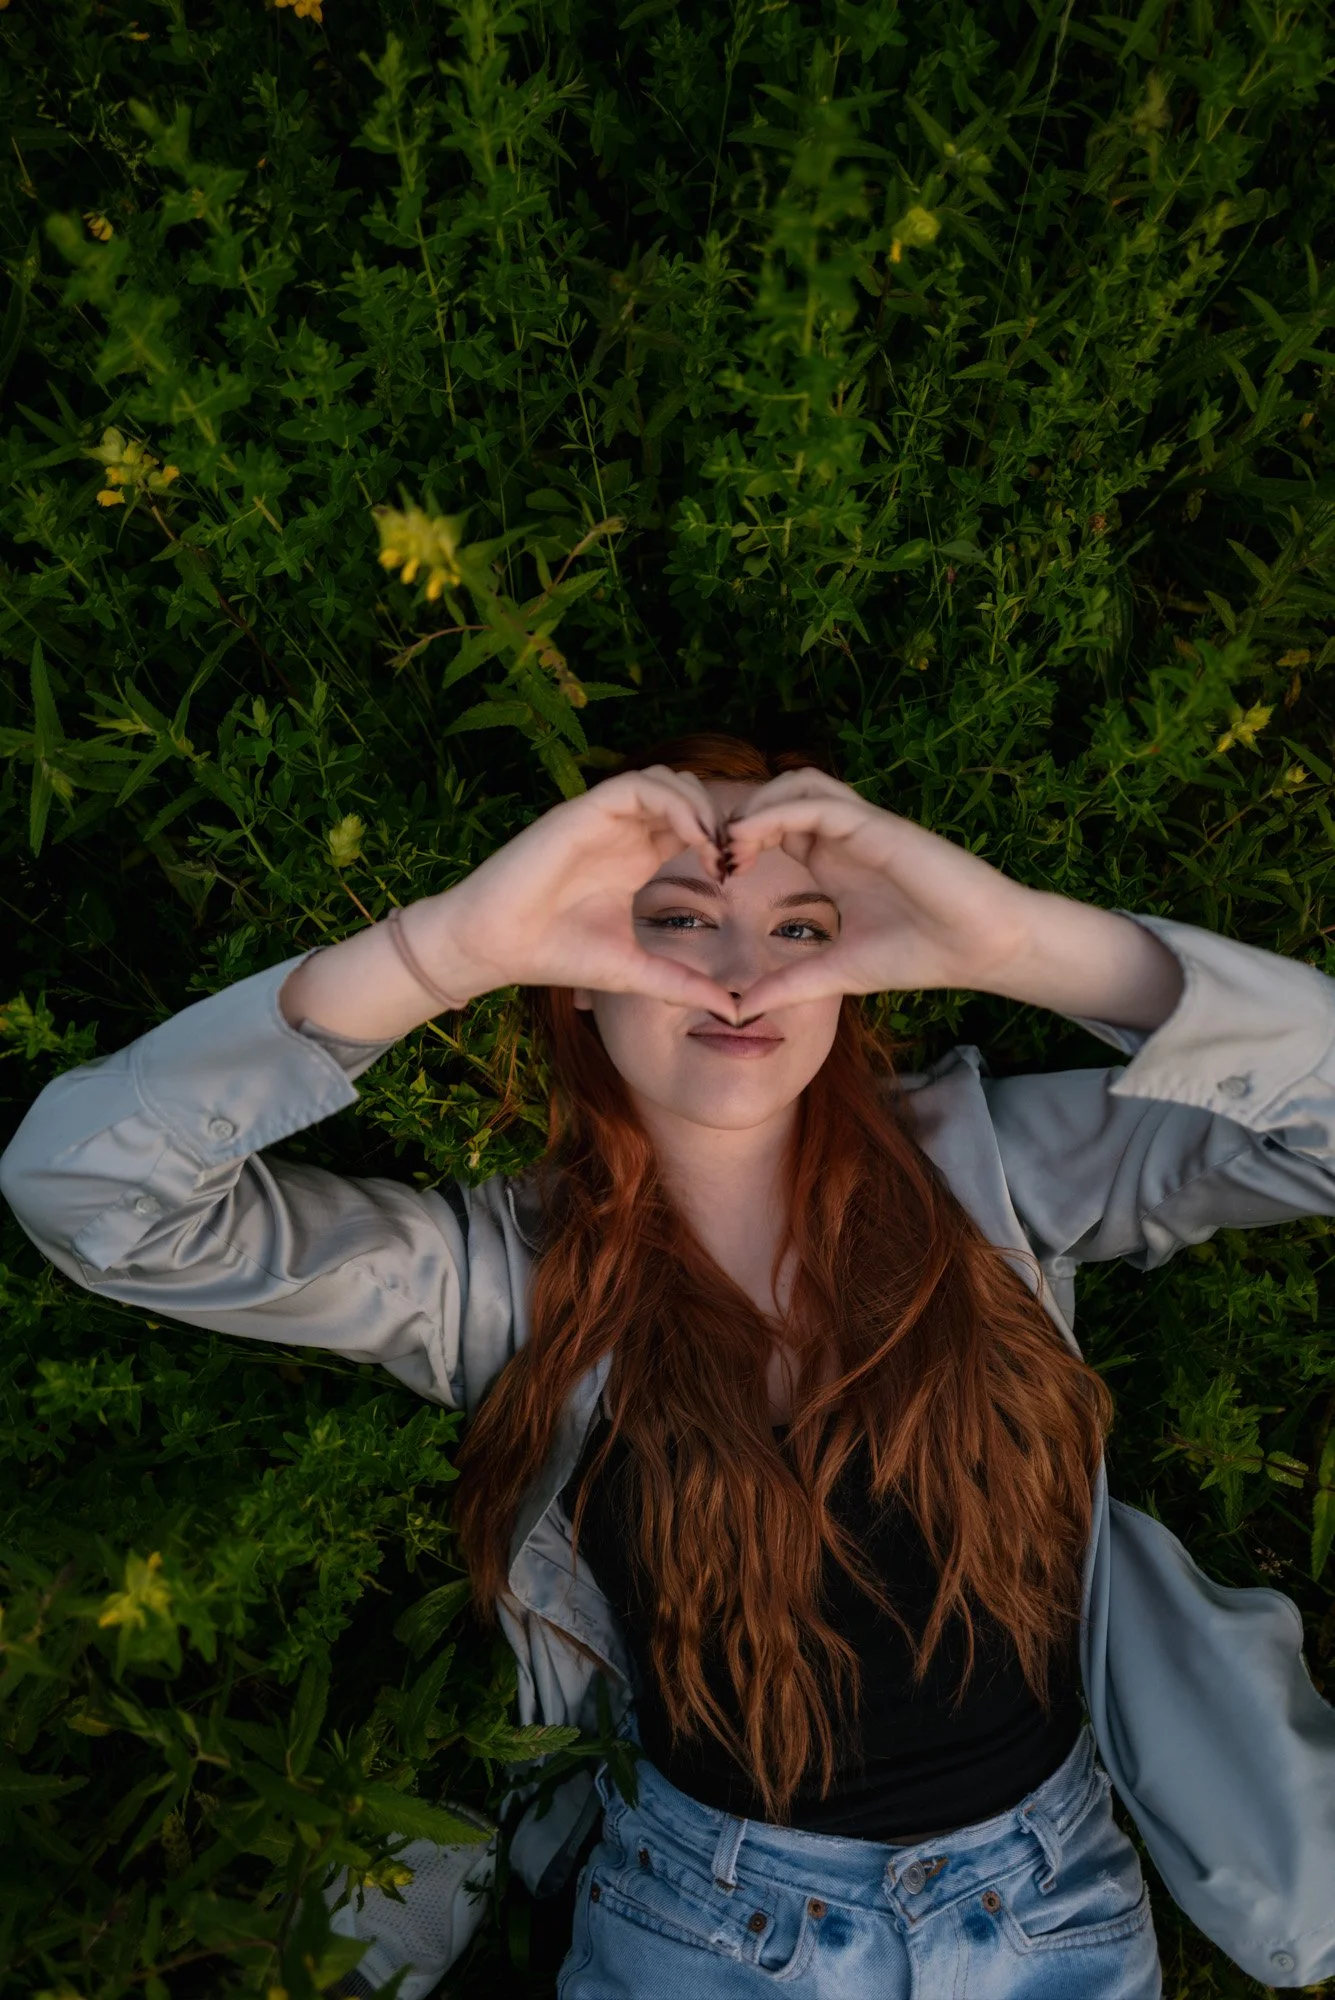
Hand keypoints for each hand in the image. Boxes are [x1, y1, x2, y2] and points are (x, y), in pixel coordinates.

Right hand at [426, 766, 741, 1014]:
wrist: (499, 947)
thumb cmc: (557, 954)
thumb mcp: (636, 971)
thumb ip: (683, 984)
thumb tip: (735, 1012)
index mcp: (636, 858)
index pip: (692, 826)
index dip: (723, 843)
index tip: (736, 878)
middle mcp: (623, 832)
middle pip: (688, 794)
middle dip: (720, 819)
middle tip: (733, 859)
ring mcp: (604, 818)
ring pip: (669, 781)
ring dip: (701, 808)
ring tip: (713, 851)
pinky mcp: (584, 810)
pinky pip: (640, 784)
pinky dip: (674, 803)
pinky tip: (691, 841)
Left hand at [718, 768, 1039, 1018]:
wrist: (982, 948)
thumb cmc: (922, 954)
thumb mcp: (838, 972)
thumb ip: (791, 985)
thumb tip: (741, 1011)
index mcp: (832, 860)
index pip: (774, 827)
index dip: (739, 840)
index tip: (712, 873)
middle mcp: (844, 835)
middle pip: (778, 794)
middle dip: (738, 815)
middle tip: (709, 852)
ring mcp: (862, 826)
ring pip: (796, 784)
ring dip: (756, 806)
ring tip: (730, 845)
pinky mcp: (877, 826)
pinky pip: (817, 802)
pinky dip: (777, 813)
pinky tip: (749, 841)